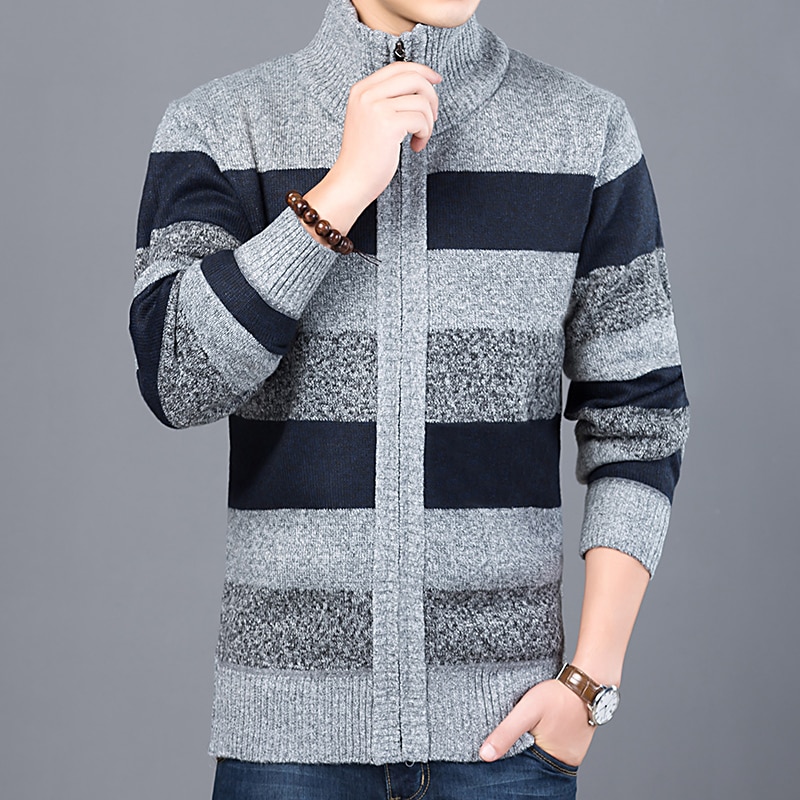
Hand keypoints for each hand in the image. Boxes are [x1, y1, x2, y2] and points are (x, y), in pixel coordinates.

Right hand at [329, 60, 441, 209]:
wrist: (351, 180)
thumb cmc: (364, 155)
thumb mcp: (370, 118)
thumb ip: (387, 99)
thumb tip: (420, 86)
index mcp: (361, 89)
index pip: (399, 67)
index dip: (422, 71)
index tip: (435, 80)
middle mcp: (366, 94)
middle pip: (414, 78)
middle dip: (431, 97)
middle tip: (432, 117)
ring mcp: (376, 108)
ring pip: (421, 101)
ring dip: (428, 123)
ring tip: (418, 138)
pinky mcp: (387, 124)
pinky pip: (421, 120)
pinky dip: (424, 135)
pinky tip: (415, 146)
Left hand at [478, 679, 595, 767]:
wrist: (588, 682)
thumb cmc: (559, 695)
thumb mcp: (527, 711)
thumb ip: (506, 732)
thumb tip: (485, 756)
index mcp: (552, 761)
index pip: (524, 770)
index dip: (510, 761)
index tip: (500, 751)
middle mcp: (565, 762)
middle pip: (534, 763)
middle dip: (521, 753)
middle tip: (514, 735)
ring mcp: (572, 752)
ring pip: (543, 754)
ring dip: (532, 744)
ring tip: (525, 730)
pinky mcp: (574, 741)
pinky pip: (553, 744)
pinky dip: (543, 738)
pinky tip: (536, 727)